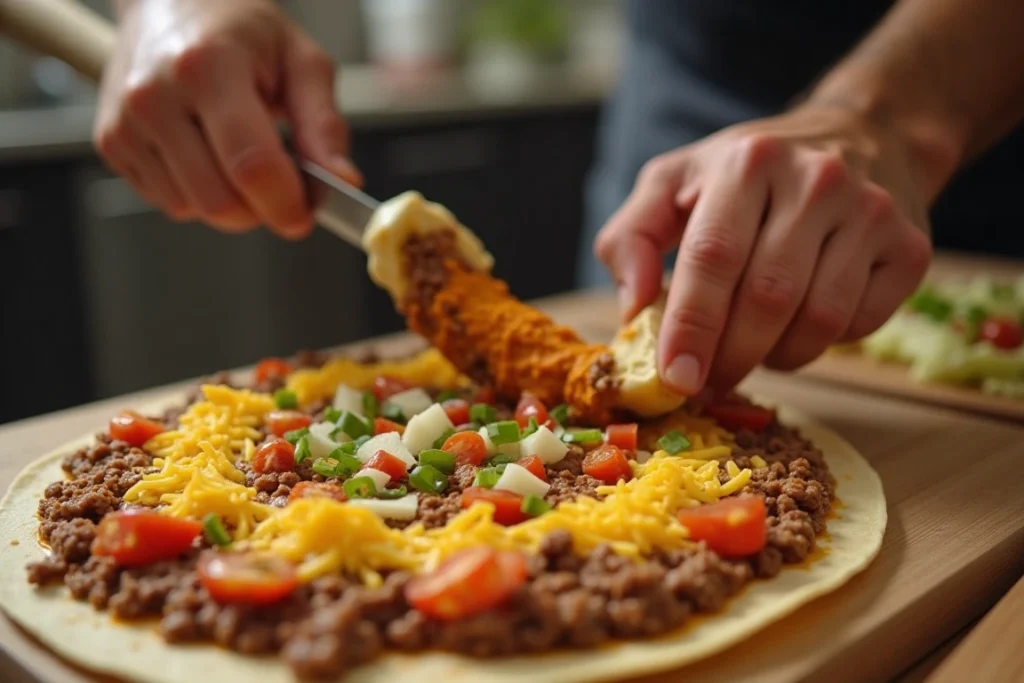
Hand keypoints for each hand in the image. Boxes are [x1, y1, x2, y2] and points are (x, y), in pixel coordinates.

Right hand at [94, 0, 360, 237]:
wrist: (171, 1)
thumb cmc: (242, 30)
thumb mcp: (300, 62)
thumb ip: (324, 125)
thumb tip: (342, 180)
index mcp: (209, 67)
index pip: (252, 165)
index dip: (286, 203)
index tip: (306, 211)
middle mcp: (156, 95)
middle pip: (220, 201)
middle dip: (260, 209)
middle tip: (279, 182)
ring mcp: (126, 122)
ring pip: (192, 210)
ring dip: (230, 203)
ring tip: (238, 155)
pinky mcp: (112, 142)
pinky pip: (167, 202)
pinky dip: (198, 194)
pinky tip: (207, 154)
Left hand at [595, 104, 932, 394]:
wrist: (861, 137)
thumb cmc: (747, 174)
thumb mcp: (673, 182)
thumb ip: (631, 236)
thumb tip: (633, 306)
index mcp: (748, 162)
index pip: (714, 256)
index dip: (691, 325)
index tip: (676, 378)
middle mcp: (818, 179)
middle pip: (768, 297)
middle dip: (730, 356)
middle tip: (706, 383)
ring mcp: (872, 212)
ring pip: (818, 319)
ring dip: (775, 356)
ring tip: (750, 351)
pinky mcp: (910, 247)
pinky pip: (860, 324)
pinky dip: (820, 344)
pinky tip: (797, 327)